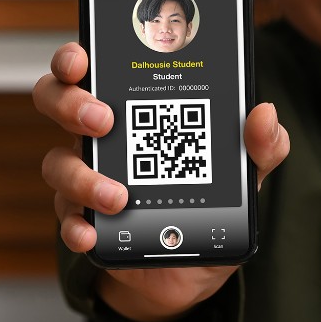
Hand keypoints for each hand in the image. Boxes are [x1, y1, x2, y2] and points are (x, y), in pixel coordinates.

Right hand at [34, 42, 289, 320]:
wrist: (194, 264)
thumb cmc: (211, 196)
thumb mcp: (245, 168)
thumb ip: (261, 142)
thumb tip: (264, 114)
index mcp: (134, 107)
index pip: (89, 67)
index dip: (74, 57)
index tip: (82, 60)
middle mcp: (101, 136)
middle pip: (56, 101)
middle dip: (69, 103)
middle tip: (103, 120)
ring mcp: (87, 177)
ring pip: (58, 164)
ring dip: (84, 177)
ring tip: (119, 195)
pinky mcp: (86, 220)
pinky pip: (67, 219)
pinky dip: (75, 226)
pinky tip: (91, 232)